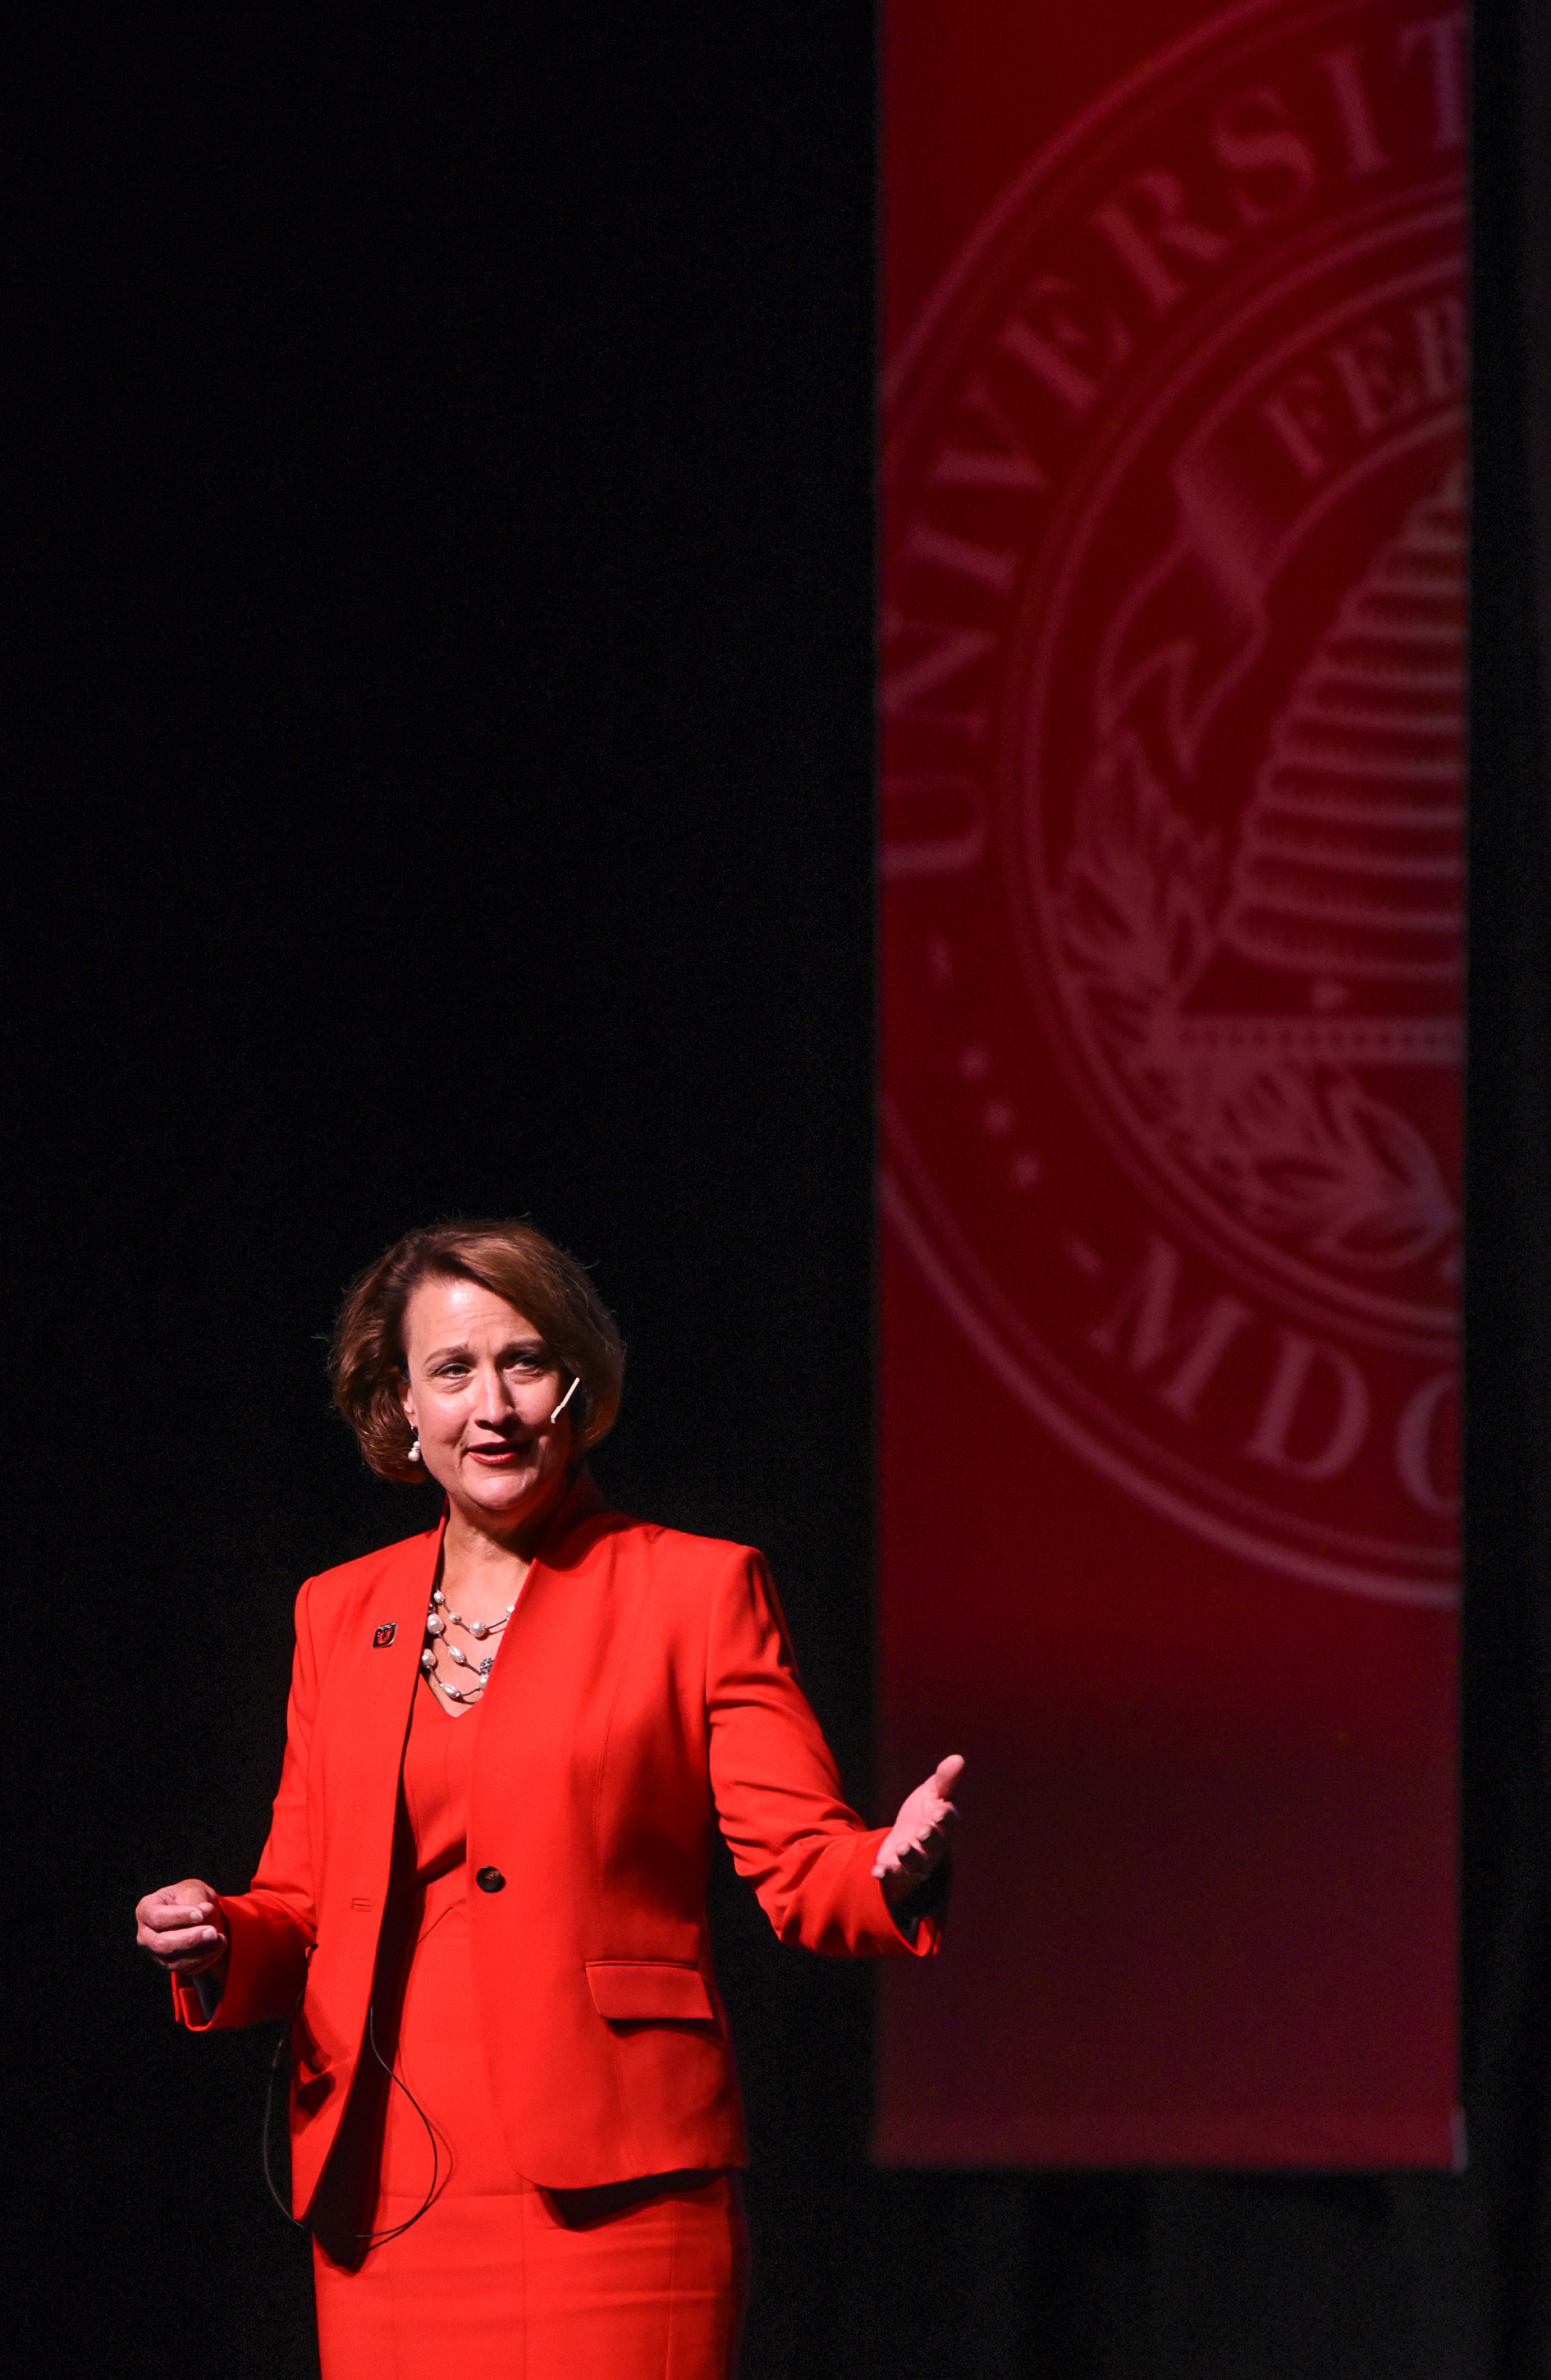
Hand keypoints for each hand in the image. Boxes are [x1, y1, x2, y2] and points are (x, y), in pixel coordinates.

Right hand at [135, 1879, 228, 1977]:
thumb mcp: (193, 1889)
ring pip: (175, 1961)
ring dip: (202, 1951)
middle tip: (213, 1932)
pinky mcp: (171, 1965)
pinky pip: (188, 1969)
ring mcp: (157, 1954)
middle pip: (162, 1944)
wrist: (197, 1912)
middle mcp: (146, 1935)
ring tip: (221, 1938)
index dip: (179, 1917)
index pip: (157, 1917)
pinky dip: (206, 1958)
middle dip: (190, 1939)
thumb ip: (197, 1900)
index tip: (201, 1914)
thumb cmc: (189, 1896)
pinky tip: (219, 1945)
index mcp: (147, 1909)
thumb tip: (205, 1916)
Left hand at [872, 1754, 962, 1907]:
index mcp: (945, 1825)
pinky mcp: (898, 1869)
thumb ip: (945, 1778)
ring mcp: (917, 1860)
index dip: (944, 1817)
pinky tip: (877, 1870)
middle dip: (929, 1838)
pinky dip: (887, 1872)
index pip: (949, 1821)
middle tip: (923, 1831)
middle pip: (934, 1844)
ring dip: (910, 1856)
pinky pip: (894, 1873)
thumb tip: (958, 1758)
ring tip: (903, 1848)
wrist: (908, 1837)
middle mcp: (934, 1846)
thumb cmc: (925, 1812)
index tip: (939, 1810)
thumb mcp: (933, 1792)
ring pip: (916, 1862)